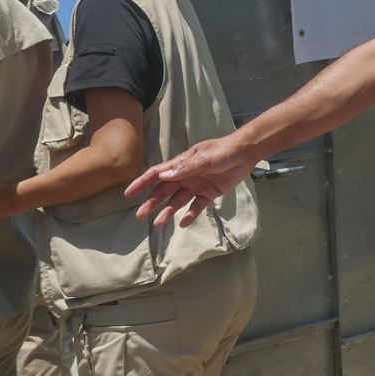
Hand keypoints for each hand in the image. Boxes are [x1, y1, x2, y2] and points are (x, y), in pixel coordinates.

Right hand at [125, 134, 255, 227]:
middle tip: (140, 216)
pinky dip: (190, 215)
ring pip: (178, 201)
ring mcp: (196, 185)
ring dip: (167, 212)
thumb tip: (163, 175)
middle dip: (151, 203)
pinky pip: (197, 206)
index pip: (157, 174)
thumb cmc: (223, 151)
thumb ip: (186, 168)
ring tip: (157, 224)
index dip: (142, 183)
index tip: (128, 193)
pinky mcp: (209, 193)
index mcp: (181, 164)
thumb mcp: (205, 158)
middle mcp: (186, 176)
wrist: (245, 153)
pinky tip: (183, 223)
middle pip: (164, 191)